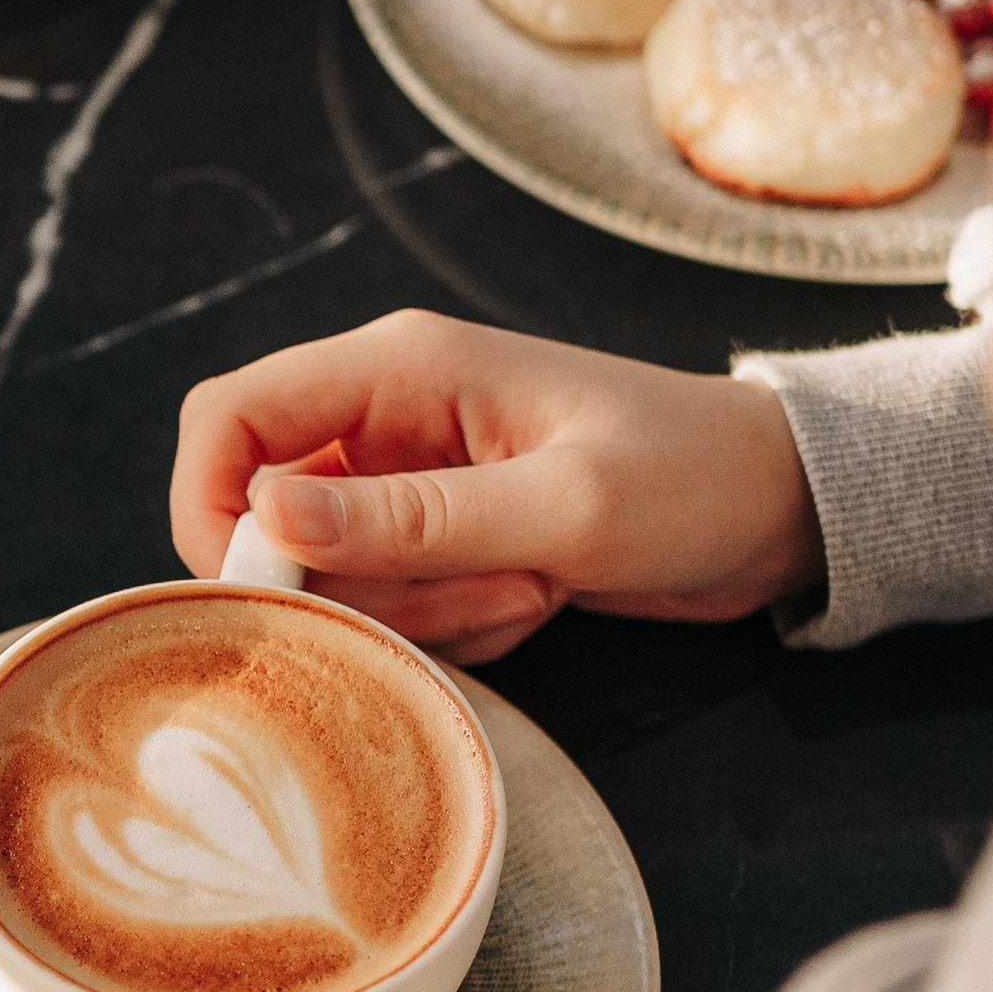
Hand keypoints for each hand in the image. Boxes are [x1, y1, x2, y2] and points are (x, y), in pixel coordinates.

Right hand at [170, 310, 823, 661]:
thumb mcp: (563, 509)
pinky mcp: (439, 535)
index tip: (266, 591)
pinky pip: (390, 603)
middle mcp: (385, 416)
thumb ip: (412, 519)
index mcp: (399, 367)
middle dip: (355, 586)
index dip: (210, 508)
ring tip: (530, 586)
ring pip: (333, 574)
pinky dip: (452, 625)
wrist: (781, 508)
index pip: (227, 419)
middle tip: (473, 591)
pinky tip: (537, 596)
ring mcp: (408, 480)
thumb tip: (265, 520)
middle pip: (270, 516)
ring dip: (420, 611)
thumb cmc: (692, 480)